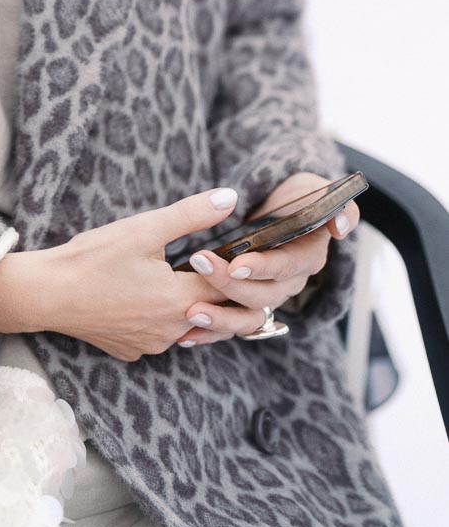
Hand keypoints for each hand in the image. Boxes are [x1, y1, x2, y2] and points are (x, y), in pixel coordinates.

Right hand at [36, 187, 245, 360]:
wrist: (47, 293)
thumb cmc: (93, 258)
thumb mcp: (144, 228)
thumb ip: (191, 214)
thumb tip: (230, 198)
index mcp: (180, 299)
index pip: (231, 288)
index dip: (237, 268)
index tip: (235, 253)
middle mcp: (171, 331)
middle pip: (216, 313)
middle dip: (220, 291)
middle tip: (212, 267)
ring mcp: (151, 345)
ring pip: (189, 328)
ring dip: (193, 307)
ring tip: (183, 280)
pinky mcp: (131, 350)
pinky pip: (159, 337)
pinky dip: (162, 320)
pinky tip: (148, 299)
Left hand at [177, 171, 358, 346]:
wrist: (282, 206)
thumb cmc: (298, 195)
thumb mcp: (318, 191)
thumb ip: (339, 207)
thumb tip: (339, 228)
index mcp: (307, 258)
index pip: (286, 268)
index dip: (262, 268)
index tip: (235, 264)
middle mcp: (290, 283)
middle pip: (262, 295)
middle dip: (229, 284)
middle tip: (199, 264)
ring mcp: (269, 296)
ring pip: (247, 317)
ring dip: (220, 318)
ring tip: (191, 311)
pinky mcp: (248, 305)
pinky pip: (232, 325)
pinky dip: (211, 332)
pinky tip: (187, 334)